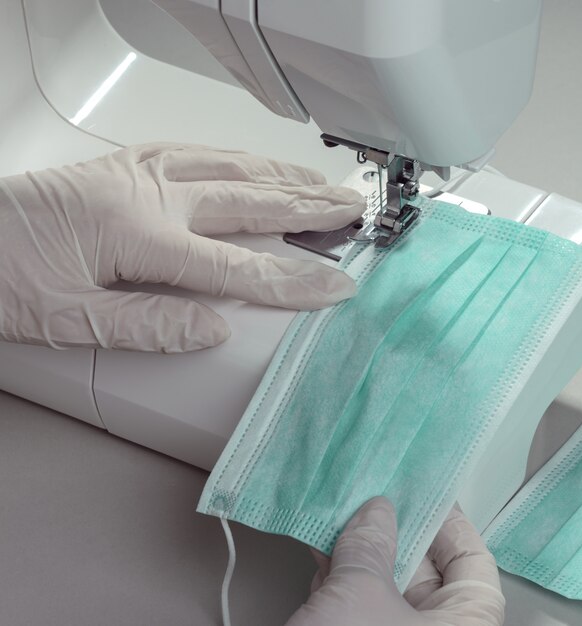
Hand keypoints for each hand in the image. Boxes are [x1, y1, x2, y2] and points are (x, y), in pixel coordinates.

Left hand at [0, 143, 363, 351]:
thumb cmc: (3, 275)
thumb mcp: (68, 319)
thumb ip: (148, 325)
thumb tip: (214, 329)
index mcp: (138, 234)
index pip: (239, 265)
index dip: (295, 278)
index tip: (337, 284)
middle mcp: (148, 192)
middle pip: (250, 200)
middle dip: (310, 208)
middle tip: (353, 211)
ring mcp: (141, 170)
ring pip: (232, 167)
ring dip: (284, 176)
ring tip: (323, 183)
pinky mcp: (131, 163)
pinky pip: (202, 151)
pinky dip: (243, 158)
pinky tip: (260, 164)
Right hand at [287, 497, 504, 625]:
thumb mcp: (360, 596)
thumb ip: (372, 544)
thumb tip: (378, 509)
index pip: (474, 568)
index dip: (451, 526)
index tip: (423, 491)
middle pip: (427, 574)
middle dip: (396, 532)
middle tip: (374, 492)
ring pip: (386, 587)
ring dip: (363, 550)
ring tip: (344, 509)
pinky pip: (359, 604)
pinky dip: (343, 575)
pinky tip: (323, 546)